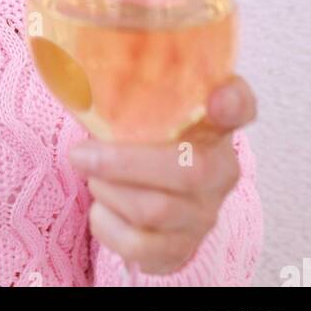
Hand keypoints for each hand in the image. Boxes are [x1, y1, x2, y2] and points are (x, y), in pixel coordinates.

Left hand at [68, 75, 257, 275]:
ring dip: (109, 191)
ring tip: (92, 176)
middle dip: (121, 163)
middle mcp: (220, 171)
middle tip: (79, 153)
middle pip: (187, 171)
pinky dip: (107, 225)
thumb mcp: (148, 114)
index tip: (219, 100)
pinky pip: (139, 245)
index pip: (241, 106)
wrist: (159, 209)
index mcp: (215, 127)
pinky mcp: (181, 249)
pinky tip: (101, 209)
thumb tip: (69, 61)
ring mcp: (204, 215)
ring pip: (155, 210)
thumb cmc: (148, 146)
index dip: (234, 102)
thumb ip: (131, 88)